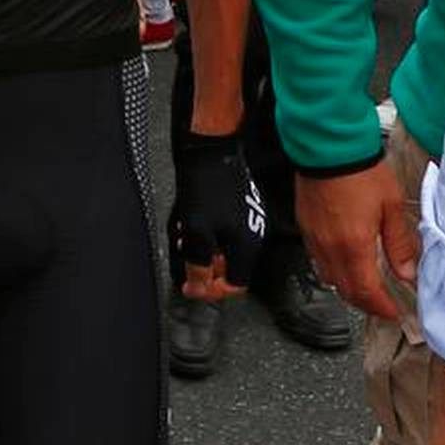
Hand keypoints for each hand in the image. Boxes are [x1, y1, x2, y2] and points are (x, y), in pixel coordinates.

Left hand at [172, 130, 261, 301]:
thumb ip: (198, 267)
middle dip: (208, 269)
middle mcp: (255, 235)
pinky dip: (212, 236)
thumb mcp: (196, 235)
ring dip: (208, 252)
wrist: (212, 154)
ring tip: (190, 239)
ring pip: (229, 251)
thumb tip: (198, 288)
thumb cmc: (206, 189)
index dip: (211, 290)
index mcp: (247, 246)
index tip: (193, 285)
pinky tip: (198, 224)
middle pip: (232, 269)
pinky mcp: (244, 209)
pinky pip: (229, 234)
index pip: (235, 286)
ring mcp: (251, 221)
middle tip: (189, 260)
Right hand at [298, 161, 418, 320]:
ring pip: (329, 278)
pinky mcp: (305, 228)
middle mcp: (330, 249)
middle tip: (382, 305)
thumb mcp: (392, 206)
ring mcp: (314, 239)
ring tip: (366, 287)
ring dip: (348, 288)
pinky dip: (333, 270)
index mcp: (354, 246)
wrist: (329, 146)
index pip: (366, 291)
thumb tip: (408, 272)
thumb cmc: (362, 171)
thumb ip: (399, 244)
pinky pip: (318, 261)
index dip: (380, 307)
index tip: (393, 313)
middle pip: (345, 291)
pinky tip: (345, 262)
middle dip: (365, 303)